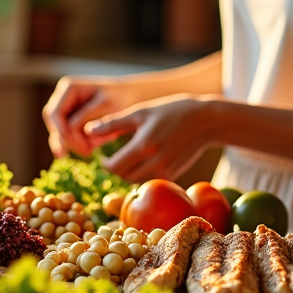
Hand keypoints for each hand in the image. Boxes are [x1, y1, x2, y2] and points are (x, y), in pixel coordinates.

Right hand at [42, 76, 141, 157]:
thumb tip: (69, 132)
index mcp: (68, 88)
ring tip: (92, 150)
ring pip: (59, 132)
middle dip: (69, 140)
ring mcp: (66, 109)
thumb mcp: (106, 105)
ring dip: (74, 144)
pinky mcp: (71, 120)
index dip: (63, 132)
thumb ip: (86, 116)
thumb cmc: (121, 97)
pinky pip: (68, 136)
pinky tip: (87, 152)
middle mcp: (63, 97)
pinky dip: (78, 144)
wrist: (131, 97)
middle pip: (54, 124)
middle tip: (88, 152)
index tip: (80, 146)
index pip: (55, 113)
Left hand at [87, 94, 217, 180]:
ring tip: (127, 158)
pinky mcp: (173, 174)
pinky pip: (150, 180)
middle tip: (113, 157)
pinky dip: (142, 173)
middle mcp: (155, 162)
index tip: (103, 156)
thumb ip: (113, 124)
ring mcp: (166, 170)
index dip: (105, 164)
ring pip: (136, 180)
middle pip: (124, 176)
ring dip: (127, 172)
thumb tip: (88, 131)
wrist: (205, 120)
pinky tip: (143, 160)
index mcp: (144, 145)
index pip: (115, 167)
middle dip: (115, 168)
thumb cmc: (171, 111)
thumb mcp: (140, 113)